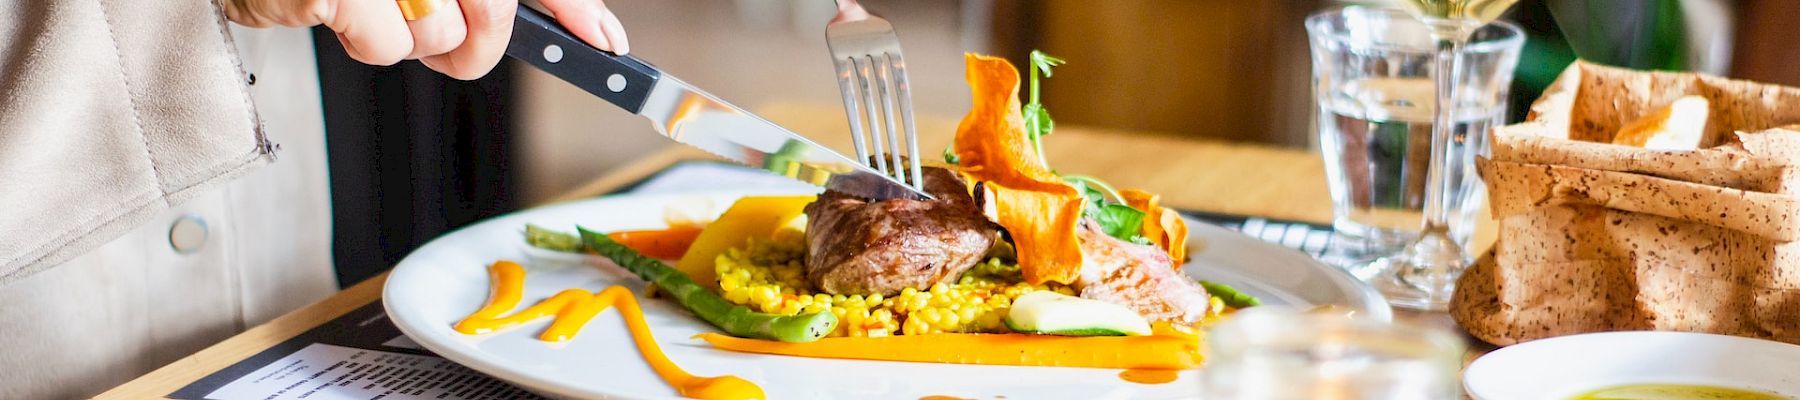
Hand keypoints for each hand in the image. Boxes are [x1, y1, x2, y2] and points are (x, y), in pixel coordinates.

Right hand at [224, 0, 629, 79]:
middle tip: (440, 16)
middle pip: (490, 18)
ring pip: (436, 39)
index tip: (608, 46)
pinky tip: (332, 1)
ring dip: (404, 34)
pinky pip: (382, 44)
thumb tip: (598, 35)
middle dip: (475, 34)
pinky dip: (360, 33)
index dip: (574, 9)